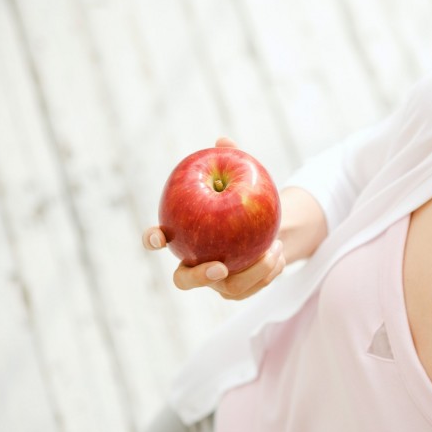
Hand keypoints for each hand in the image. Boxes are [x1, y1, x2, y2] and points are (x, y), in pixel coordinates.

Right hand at [143, 136, 286, 299]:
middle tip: (220, 267)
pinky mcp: (241, 290)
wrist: (268, 226)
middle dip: (198, 277)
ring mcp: (217, 283)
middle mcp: (195, 263)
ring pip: (230, 288)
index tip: (159, 236)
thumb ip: (231, 161)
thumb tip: (223, 141)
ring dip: (253, 270)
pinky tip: (279, 253)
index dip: (152, 239)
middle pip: (184, 280)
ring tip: (272, 248)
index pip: (158, 239)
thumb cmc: (245, 199)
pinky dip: (269, 270)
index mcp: (183, 235)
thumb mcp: (242, 178)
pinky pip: (254, 286)